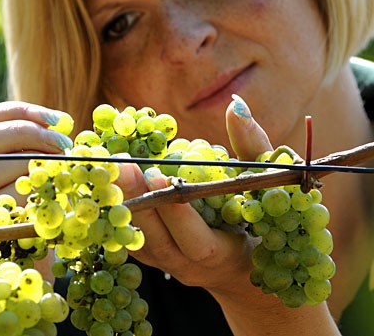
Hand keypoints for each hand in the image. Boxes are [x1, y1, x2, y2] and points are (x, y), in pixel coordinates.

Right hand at [0, 101, 72, 273]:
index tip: (56, 118)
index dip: (13, 113)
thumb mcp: (33, 189)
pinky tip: (52, 198)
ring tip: (64, 169)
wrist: (27, 289)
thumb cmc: (35, 235)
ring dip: (29, 164)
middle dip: (23, 133)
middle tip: (64, 143)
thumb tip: (64, 128)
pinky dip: (26, 197)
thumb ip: (36, 159)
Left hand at [115, 96, 338, 334]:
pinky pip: (129, 239)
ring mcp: (164, 264)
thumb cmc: (263, 220)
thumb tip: (234, 105)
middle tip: (120, 162)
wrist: (244, 268)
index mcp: (222, 254)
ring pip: (136, 241)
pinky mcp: (150, 258)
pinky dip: (116, 211)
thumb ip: (253, 147)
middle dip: (137, 199)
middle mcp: (188, 265)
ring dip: (121, 203)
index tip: (156, 174)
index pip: (195, 240)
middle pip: (155, 239)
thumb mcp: (267, 184)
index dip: (176, 211)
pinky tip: (106, 182)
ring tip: (108, 168)